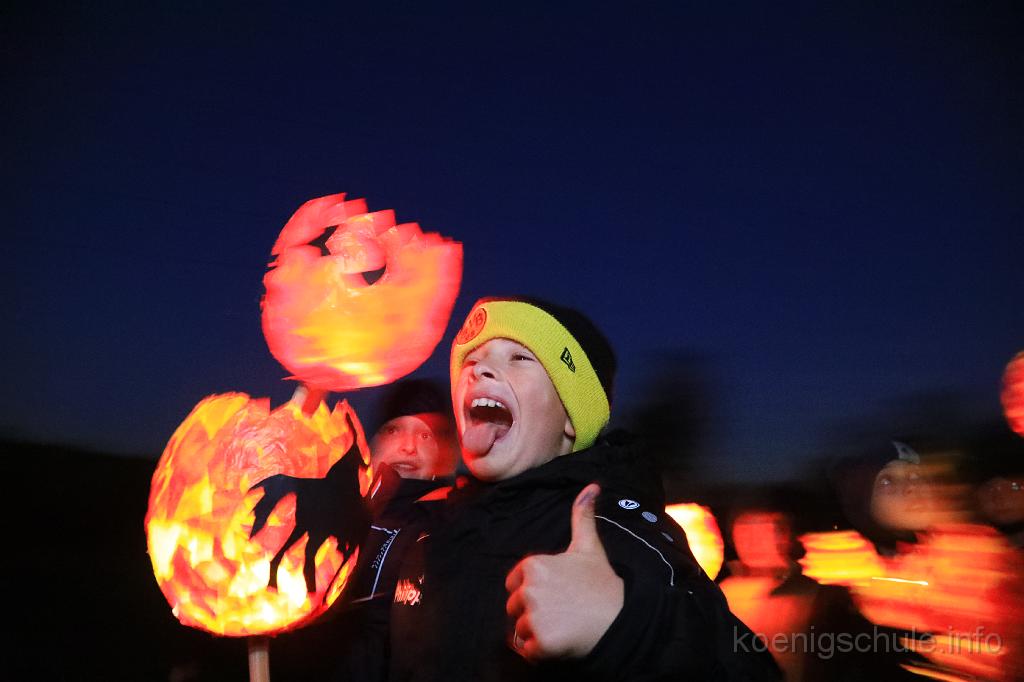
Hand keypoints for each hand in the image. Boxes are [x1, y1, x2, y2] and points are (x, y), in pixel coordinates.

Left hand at [505, 483, 623, 659]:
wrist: (619, 620)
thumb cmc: (601, 584)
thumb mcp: (589, 547)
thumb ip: (582, 516)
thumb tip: (591, 486)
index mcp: (533, 565)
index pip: (514, 584)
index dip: (533, 591)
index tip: (556, 594)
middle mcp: (528, 590)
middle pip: (514, 608)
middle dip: (533, 612)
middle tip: (562, 611)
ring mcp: (533, 617)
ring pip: (520, 630)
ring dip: (536, 633)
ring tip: (562, 625)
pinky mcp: (539, 643)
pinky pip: (527, 651)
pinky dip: (540, 651)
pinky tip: (560, 641)